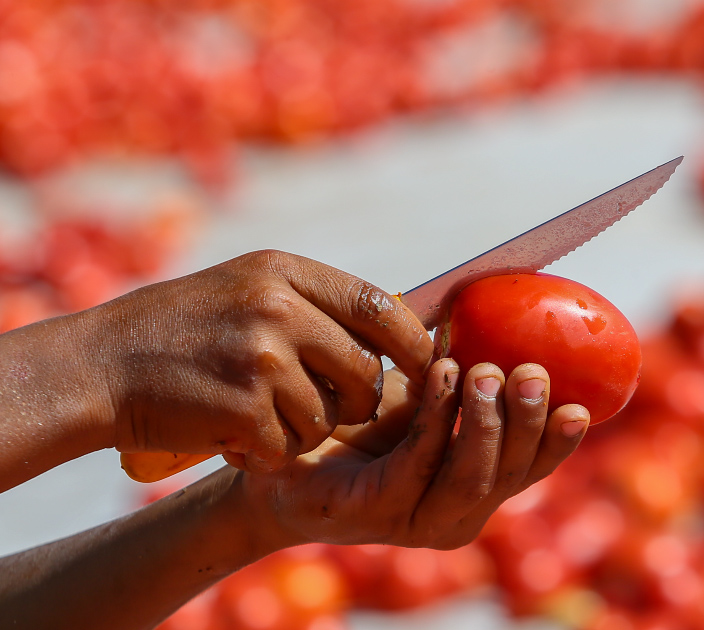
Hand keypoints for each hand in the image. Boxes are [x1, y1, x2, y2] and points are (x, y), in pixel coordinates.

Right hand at [88, 250, 432, 473]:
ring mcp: (262, 360)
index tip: (429, 365)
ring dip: (307, 429)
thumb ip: (314, 301)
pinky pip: (292, 446)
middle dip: (361, 401)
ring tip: (262, 414)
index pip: (379, 305)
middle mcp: (279, 310)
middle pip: (365, 371)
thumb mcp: (248, 287)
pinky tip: (238, 434)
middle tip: (335, 407)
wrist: (101, 365)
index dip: (413, 342)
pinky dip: (272, 452)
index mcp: (285, 273)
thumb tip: (398, 321)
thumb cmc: (181, 328)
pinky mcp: (243, 410)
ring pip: (330, 416)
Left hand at [239, 359, 589, 549]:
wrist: (280, 453)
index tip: (580, 406)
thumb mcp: (424, 393)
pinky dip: (436, 418)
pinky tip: (442, 375)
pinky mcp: (376, 512)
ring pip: (472, 478)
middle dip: (527, 423)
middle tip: (532, 373)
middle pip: (511, 476)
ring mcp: (417, 521)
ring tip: (485, 371)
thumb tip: (508, 307)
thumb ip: (466, 373)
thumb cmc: (358, 421)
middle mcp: (456, 513)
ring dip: (484, 421)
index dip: (559, 442)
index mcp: (478, 486)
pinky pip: (419, 464)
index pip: (532, 468)